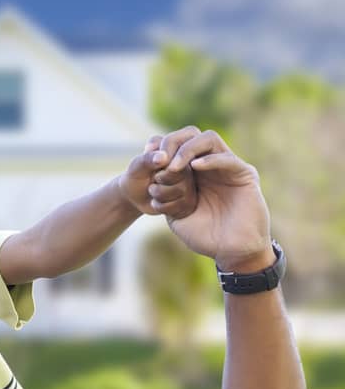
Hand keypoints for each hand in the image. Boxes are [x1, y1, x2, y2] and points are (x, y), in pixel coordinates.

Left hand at [121, 127, 198, 218]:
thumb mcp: (136, 166)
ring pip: (181, 189)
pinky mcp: (190, 200)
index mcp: (180, 151)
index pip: (180, 153)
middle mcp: (189, 166)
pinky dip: (161, 206)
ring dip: (159, 193)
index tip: (151, 168)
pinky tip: (157, 202)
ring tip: (153, 189)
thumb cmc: (136, 176)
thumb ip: (147, 158)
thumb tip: (163, 157)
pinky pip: (180, 205)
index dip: (164, 163)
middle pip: (181, 172)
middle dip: (160, 179)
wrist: (134, 197)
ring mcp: (191, 184)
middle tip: (153, 179)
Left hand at [154, 130, 272, 269]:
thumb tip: (153, 180)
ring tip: (172, 167)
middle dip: (171, 143)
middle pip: (191, 136)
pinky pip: (227, 158)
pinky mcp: (244, 174)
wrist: (232, 252)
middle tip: (158, 160)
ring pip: (208, 139)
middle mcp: (210, 166)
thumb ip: (165, 196)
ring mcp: (228, 168)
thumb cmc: (204, 237)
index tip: (145, 157)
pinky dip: (209, 159)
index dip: (160, 147)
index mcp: (193, 173)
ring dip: (187, 149)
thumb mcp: (176, 215)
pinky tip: (194, 167)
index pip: (176, 145)